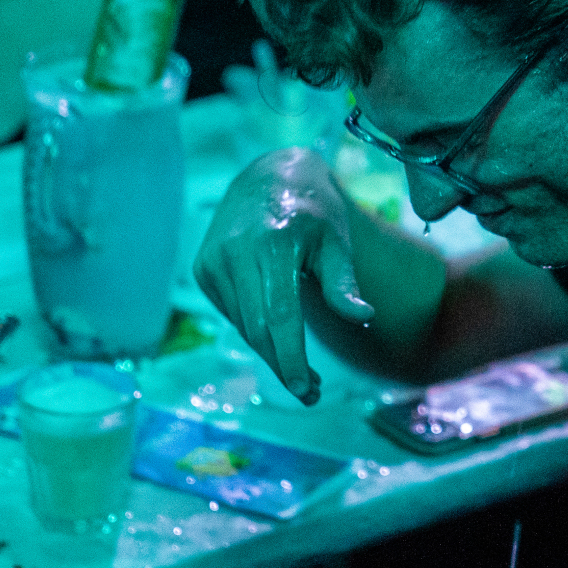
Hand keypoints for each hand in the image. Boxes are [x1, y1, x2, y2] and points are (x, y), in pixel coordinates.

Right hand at [193, 148, 373, 404]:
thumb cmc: (314, 211)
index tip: (305, 389)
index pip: (278, 315)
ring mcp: (213, 260)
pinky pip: (233, 313)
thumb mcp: (337, 239)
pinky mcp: (203, 268)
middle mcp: (235, 250)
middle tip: (311, 392)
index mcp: (272, 242)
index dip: (290, 357)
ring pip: (244, 325)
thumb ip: (344, 282)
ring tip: (304, 371)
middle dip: (283, 365)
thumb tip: (364, 318)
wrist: (268, 175)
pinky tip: (277, 331)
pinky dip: (256, 330)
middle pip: (257, 328)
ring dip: (271, 353)